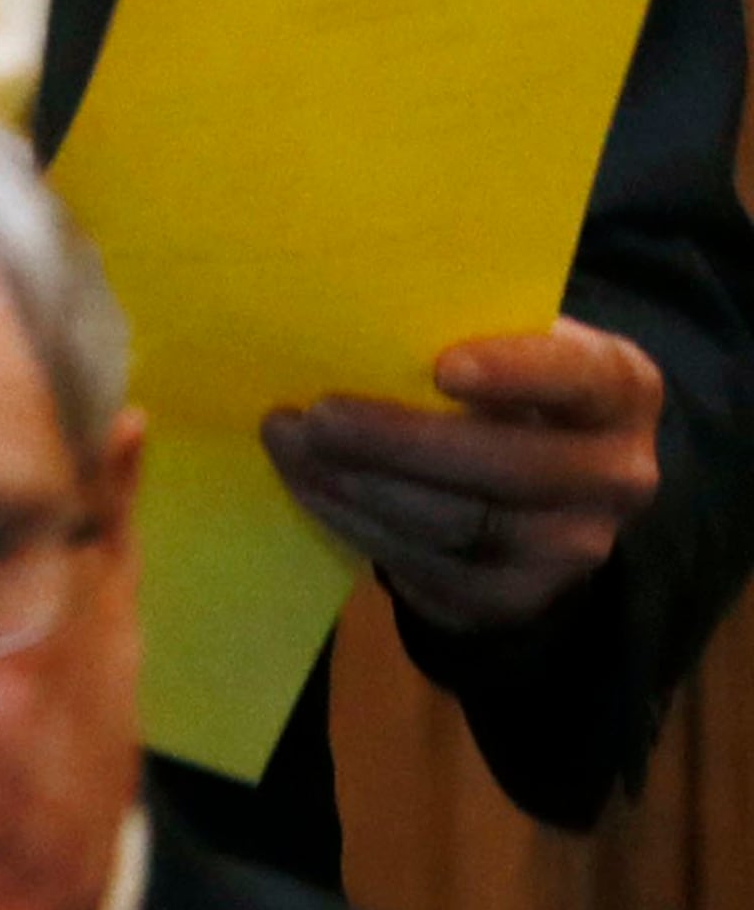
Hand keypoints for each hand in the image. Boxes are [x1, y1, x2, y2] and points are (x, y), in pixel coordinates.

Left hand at [262, 316, 662, 633]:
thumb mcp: (503, 341)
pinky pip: (430, 570)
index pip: (578, 376)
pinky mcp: (516, 598)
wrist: (533, 484)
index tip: (440, 368)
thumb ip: (458, 327)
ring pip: (457, 524)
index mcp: (620, 389)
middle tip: (314, 416)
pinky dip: (359, 526)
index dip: (515, 372)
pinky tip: (312, 488)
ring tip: (288, 444)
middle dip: (397, 442)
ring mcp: (574, 548)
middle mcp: (617, 476)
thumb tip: (350, 310)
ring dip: (358, 485)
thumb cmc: (500, 382)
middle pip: (508, 467)